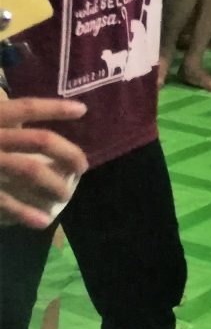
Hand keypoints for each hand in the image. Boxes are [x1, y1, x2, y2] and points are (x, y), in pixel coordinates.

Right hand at [0, 97, 87, 228]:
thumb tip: (23, 119)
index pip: (25, 108)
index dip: (54, 108)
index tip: (82, 110)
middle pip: (39, 140)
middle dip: (67, 152)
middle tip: (84, 165)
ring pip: (30, 169)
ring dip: (55, 182)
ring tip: (67, 195)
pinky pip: (4, 201)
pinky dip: (24, 212)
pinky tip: (42, 221)